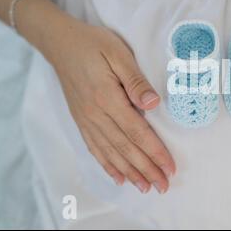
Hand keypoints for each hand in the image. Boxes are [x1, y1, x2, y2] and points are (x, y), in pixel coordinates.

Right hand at [51, 22, 175, 193]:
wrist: (60, 43)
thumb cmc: (94, 44)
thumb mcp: (118, 54)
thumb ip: (136, 81)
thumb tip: (153, 104)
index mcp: (108, 98)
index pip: (137, 132)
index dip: (155, 152)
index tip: (170, 167)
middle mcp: (96, 115)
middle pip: (126, 148)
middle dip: (146, 169)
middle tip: (163, 186)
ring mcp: (86, 120)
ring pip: (111, 153)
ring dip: (130, 173)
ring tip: (145, 187)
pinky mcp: (81, 120)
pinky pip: (95, 148)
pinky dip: (107, 165)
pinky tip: (118, 177)